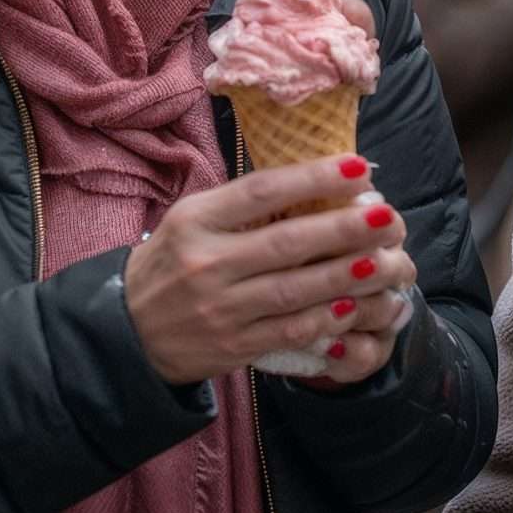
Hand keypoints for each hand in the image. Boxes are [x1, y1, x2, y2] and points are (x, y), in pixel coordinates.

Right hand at [125, 153, 415, 386]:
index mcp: (195, 221)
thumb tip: (311, 178)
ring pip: (294, 290)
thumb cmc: (169, 264)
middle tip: (386, 214)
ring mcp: (220, 308)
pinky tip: (353, 304)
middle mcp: (207, 263)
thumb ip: (239, 204)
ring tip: (384, 259)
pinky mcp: (232, 345)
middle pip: (286, 242)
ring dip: (344, 274)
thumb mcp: (190, 220)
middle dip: (343, 227)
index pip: (261, 191)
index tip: (357, 166)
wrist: (125, 332)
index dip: (313, 178)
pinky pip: (288, 331)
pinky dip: (323, 318)